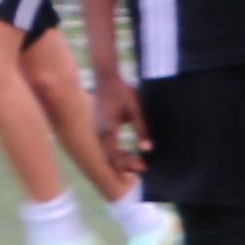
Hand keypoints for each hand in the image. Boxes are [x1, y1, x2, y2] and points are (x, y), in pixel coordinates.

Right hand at [90, 70, 147, 191]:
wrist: (106, 78)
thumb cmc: (122, 92)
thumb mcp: (136, 110)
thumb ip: (142, 130)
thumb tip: (147, 149)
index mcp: (107, 131)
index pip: (115, 158)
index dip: (129, 165)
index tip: (143, 166)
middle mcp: (100, 134)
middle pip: (110, 159)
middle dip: (126, 165)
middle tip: (142, 166)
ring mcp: (97, 131)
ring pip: (107, 154)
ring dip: (121, 160)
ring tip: (137, 160)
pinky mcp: (99, 128)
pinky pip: (106, 146)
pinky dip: (116, 153)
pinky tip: (128, 152)